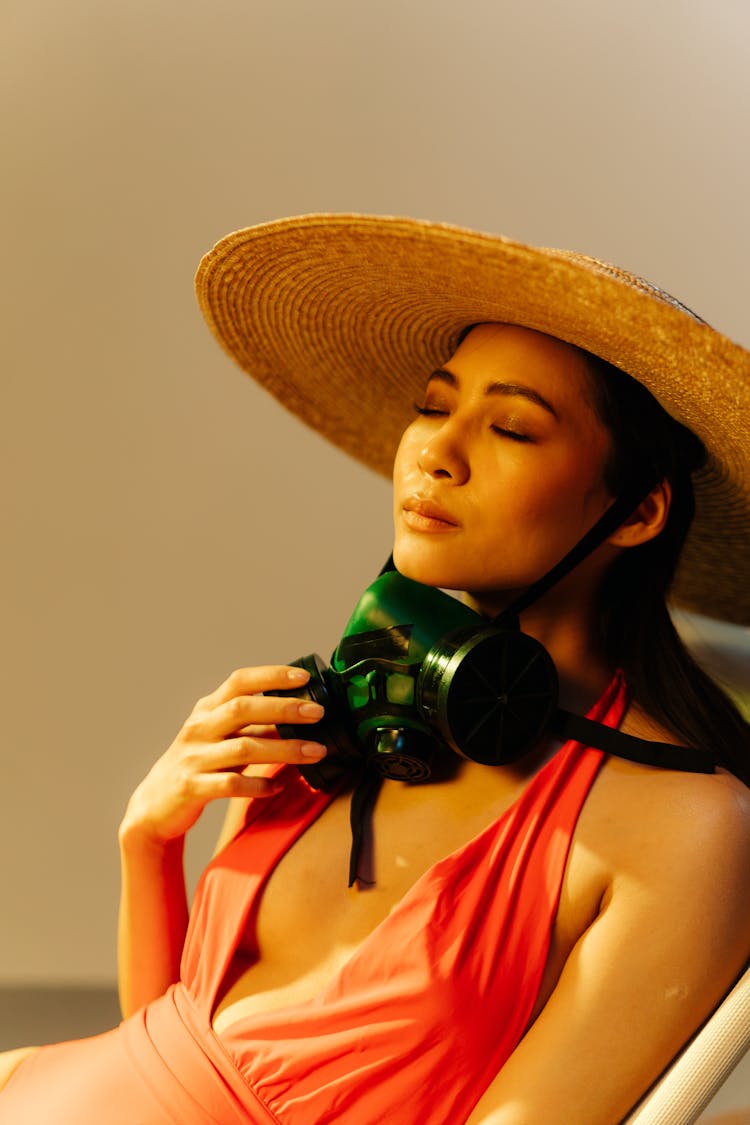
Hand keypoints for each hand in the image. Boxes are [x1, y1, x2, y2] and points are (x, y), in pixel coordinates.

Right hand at [120, 665, 325, 843]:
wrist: (153, 805)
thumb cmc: (198, 763)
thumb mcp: (220, 737)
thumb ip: (253, 725)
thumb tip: (300, 714)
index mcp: (207, 710)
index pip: (239, 682)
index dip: (271, 675)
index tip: (303, 677)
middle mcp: (199, 729)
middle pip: (242, 709)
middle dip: (283, 708)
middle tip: (318, 712)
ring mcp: (194, 758)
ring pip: (243, 747)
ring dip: (284, 749)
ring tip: (316, 751)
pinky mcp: (192, 787)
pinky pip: (231, 784)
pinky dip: (258, 785)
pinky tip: (278, 786)